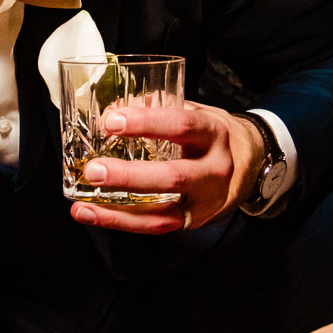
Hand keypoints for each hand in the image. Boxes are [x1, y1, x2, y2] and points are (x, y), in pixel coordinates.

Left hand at [69, 101, 263, 234]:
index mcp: (212, 133)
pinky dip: (119, 222)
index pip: (181, 126)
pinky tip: (91, 214)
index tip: (111, 121)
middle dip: (130, 176)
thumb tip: (111, 106)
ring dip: (118, 211)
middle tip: (94, 170)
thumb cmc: (210, 136)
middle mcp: (213, 169)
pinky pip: (154, 226)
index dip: (146, 123)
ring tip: (84, 204)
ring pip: (163, 212)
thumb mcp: (193, 112)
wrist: (249, 165)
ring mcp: (204, 201)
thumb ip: (156, 108)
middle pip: (174, 176)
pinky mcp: (191, 221)